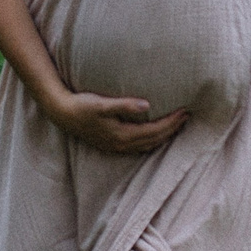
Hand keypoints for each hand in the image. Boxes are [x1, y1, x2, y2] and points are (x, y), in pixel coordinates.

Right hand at [42, 90, 188, 154]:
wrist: (62, 114)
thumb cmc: (82, 106)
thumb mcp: (102, 104)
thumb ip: (125, 105)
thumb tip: (147, 105)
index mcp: (122, 135)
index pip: (155, 131)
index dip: (172, 122)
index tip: (185, 111)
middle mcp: (122, 145)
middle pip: (155, 140)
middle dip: (173, 130)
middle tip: (187, 117)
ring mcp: (116, 147)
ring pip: (148, 145)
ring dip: (164, 137)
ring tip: (177, 125)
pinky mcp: (112, 144)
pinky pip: (139, 146)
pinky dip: (152, 140)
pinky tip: (156, 133)